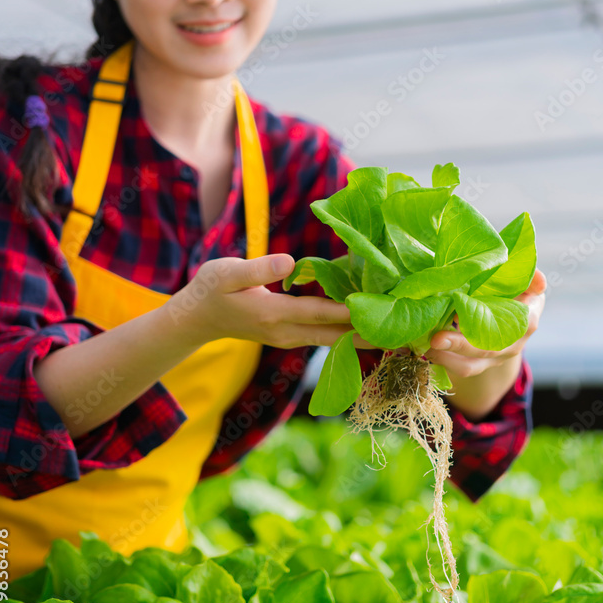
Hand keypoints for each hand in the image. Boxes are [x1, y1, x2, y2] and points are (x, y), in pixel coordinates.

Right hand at [170, 252, 377, 349]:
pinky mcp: (290, 336)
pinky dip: (347, 333)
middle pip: (336, 335)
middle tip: (405, 332)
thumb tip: (291, 262)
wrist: (197, 319)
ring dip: (363, 336)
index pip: (321, 313)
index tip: (382, 310)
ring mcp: (289, 338)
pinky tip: (367, 325)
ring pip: (333, 340)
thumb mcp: (227, 272)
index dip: (352, 312)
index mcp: (274, 314)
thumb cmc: (210, 290)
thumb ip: (259, 269)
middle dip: (370, 334)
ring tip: (396, 332)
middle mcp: (287, 332)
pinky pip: (325, 337)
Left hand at [424, 269, 546, 378]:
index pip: (519, 326)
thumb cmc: (513, 291)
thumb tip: (539, 280)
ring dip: (447, 359)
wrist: (508, 316)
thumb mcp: (524, 282)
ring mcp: (495, 357)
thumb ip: (529, 278)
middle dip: (461, 346)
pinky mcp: (479, 364)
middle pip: (489, 349)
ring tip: (426, 348)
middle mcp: (513, 343)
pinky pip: (461, 369)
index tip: (462, 315)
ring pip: (472, 366)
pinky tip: (425, 351)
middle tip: (436, 338)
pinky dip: (442, 362)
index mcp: (527, 319)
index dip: (493, 322)